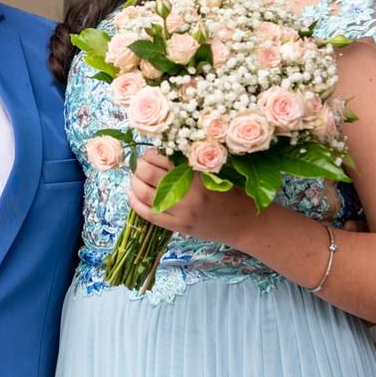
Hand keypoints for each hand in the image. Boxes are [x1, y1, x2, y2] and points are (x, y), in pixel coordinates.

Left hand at [125, 148, 258, 245]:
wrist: (244, 223)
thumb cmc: (232, 193)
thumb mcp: (215, 171)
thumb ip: (191, 162)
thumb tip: (160, 149)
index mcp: (197, 174)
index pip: (163, 157)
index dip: (151, 153)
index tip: (152, 153)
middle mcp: (188, 193)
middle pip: (148, 173)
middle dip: (140, 165)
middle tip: (142, 164)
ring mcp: (181, 212)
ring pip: (143, 193)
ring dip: (134, 181)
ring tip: (137, 177)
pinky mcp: (178, 227)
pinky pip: (147, 214)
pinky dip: (134, 202)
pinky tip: (131, 193)